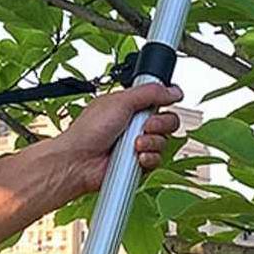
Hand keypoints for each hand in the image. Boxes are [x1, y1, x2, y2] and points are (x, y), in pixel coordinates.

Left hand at [50, 83, 183, 196]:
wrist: (79, 161)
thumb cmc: (89, 130)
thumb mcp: (121, 101)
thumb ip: (150, 93)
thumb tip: (174, 90)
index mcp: (130, 106)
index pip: (159, 101)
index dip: (164, 102)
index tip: (163, 103)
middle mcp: (135, 124)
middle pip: (167, 121)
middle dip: (159, 124)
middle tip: (145, 126)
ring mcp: (137, 144)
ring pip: (163, 142)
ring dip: (151, 142)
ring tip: (134, 144)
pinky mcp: (138, 164)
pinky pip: (156, 160)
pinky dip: (148, 158)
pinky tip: (136, 157)